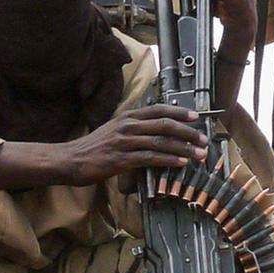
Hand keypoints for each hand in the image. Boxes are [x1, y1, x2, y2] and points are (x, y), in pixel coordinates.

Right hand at [66, 104, 207, 185]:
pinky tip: (180, 162)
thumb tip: (154, 130)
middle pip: (164, 125)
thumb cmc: (92, 147)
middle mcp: (126, 126)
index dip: (179, 112)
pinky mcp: (121, 159)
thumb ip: (132, 128)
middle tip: (203, 139)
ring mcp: (124, 142)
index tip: (196, 117)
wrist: (70, 160)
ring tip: (199, 154)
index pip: (158, 110)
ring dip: (183, 148)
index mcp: (126, 117)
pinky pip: (150, 158)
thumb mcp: (112, 130)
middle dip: (187, 132)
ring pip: (160, 142)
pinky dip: (168, 159)